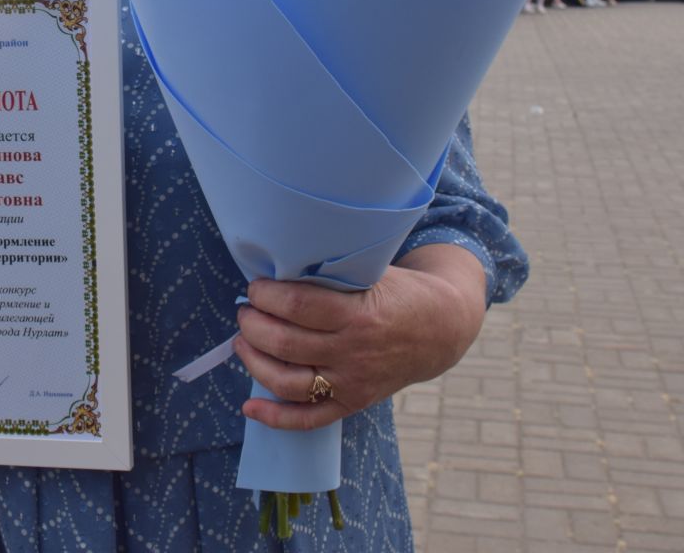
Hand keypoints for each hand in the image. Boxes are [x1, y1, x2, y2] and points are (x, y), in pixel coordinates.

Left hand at [232, 263, 484, 433]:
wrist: (440, 329)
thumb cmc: (398, 292)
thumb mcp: (373, 272)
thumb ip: (332, 274)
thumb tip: (279, 265)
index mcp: (359, 314)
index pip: (298, 307)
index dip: (267, 296)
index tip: (256, 287)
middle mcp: (354, 351)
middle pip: (286, 344)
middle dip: (253, 325)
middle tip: (245, 311)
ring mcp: (353, 382)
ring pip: (289, 382)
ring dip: (254, 362)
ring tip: (243, 341)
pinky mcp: (353, 402)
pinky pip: (310, 418)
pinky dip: (276, 417)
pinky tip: (249, 406)